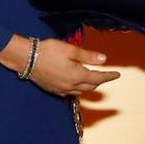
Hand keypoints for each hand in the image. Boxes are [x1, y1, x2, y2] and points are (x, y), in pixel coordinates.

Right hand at [0, 34, 120, 96]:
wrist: (26, 59)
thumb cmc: (49, 51)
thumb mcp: (71, 50)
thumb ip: (88, 56)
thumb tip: (104, 59)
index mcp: (77, 75)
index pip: (98, 78)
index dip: (109, 76)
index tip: (117, 75)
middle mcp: (70, 85)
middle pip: (90, 86)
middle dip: (100, 81)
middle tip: (106, 75)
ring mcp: (60, 89)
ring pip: (80, 91)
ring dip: (89, 86)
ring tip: (94, 79)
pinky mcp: (53, 90)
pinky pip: (69, 93)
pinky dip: (77, 89)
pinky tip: (76, 83)